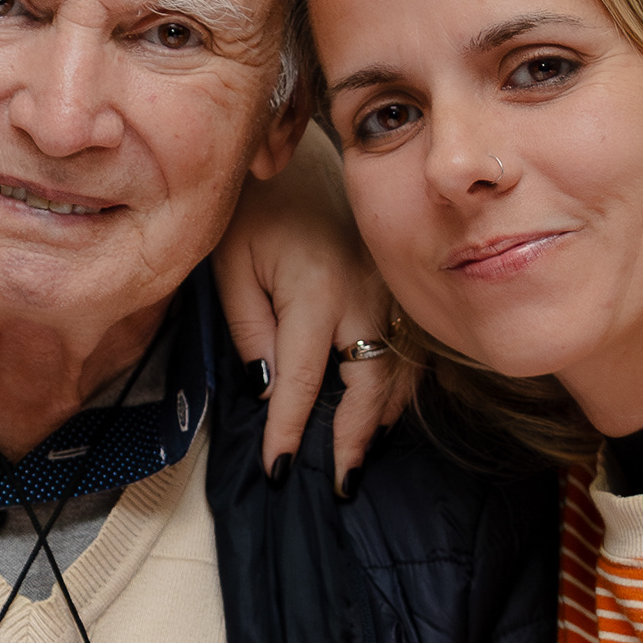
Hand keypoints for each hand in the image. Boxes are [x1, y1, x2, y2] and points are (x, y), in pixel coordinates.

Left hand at [210, 131, 410, 492]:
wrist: (301, 157)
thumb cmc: (257, 211)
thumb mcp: (232, 266)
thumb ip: (251, 329)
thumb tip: (269, 389)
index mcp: (314, 290)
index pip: (304, 381)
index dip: (289, 431)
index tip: (278, 470)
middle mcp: (362, 294)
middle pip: (368, 385)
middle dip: (352, 441)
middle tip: (337, 484)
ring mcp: (390, 291)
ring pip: (398, 372)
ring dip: (381, 420)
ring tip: (358, 461)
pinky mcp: (400, 287)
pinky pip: (411, 349)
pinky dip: (400, 388)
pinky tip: (383, 414)